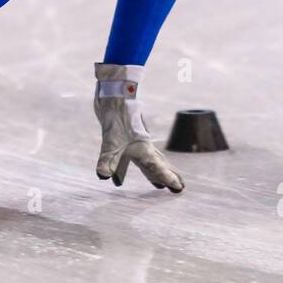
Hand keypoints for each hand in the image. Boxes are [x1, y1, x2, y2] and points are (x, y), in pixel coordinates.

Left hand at [92, 63, 183, 192]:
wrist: (115, 94)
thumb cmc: (117, 117)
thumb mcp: (110, 141)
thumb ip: (108, 160)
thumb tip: (102, 176)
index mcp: (143, 149)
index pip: (157, 167)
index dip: (167, 178)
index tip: (179, 188)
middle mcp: (143, 146)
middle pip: (159, 165)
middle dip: (168, 177)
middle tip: (180, 188)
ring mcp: (137, 141)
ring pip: (150, 159)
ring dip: (155, 172)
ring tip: (158, 184)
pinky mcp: (129, 136)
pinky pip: (137, 155)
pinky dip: (138, 164)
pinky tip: (128, 168)